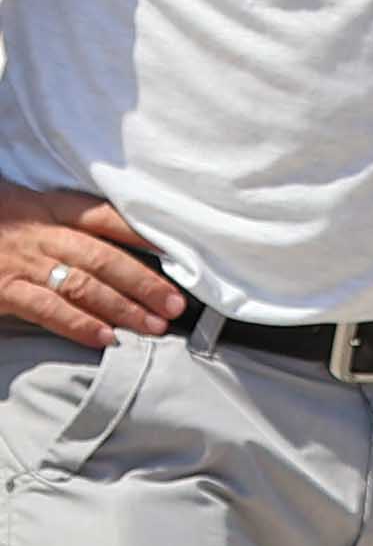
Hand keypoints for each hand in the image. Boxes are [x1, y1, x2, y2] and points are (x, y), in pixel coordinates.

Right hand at [0, 188, 182, 347]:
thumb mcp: (31, 207)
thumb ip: (70, 221)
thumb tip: (122, 243)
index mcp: (53, 207)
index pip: (109, 217)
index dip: (146, 234)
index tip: (182, 252)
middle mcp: (44, 234)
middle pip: (106, 258)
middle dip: (146, 283)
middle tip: (177, 305)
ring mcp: (24, 263)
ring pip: (83, 285)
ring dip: (123, 307)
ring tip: (154, 326)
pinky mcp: (3, 290)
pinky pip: (46, 309)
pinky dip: (78, 324)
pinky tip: (105, 338)